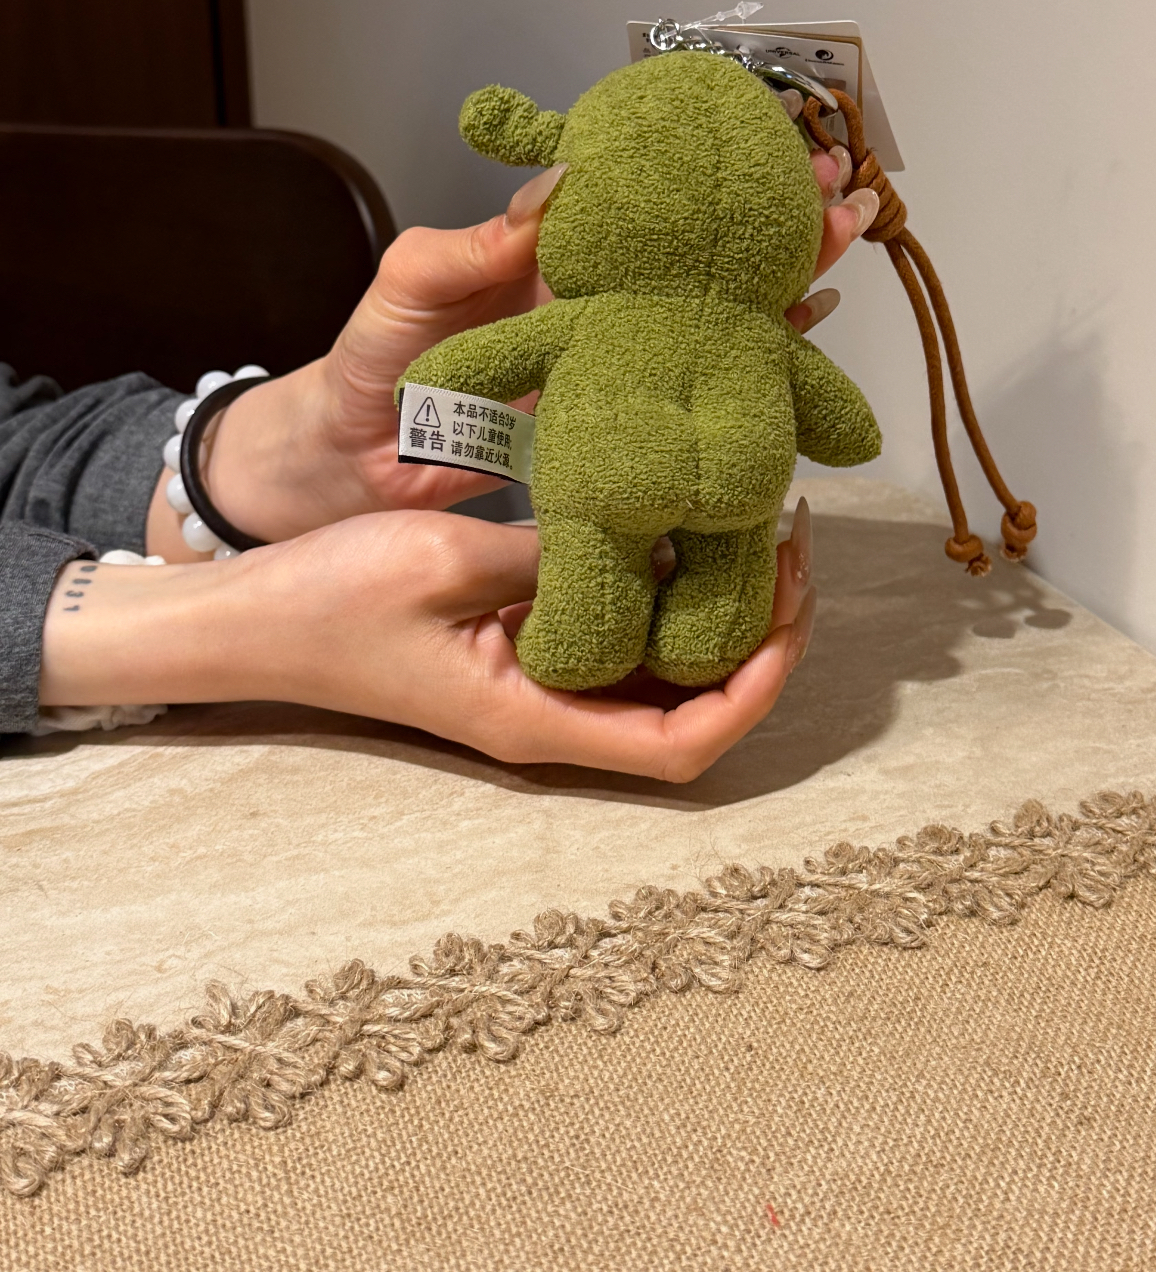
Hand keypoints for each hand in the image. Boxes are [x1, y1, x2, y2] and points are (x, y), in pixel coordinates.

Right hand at [45, 503, 817, 781]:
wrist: (252, 621)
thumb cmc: (331, 601)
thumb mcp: (446, 563)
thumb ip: (552, 553)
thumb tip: (647, 529)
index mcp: (534, 720)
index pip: (683, 744)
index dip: (754, 689)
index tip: (784, 608)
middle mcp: (551, 718)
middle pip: (691, 710)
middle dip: (757, 640)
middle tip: (787, 544)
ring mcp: (538, 689)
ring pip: (660, 674)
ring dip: (716, 614)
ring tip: (752, 526)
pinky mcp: (522, 654)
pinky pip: (616, 640)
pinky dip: (660, 594)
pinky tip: (676, 528)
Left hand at [148, 151, 874, 558]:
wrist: (349, 463)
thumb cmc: (370, 364)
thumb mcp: (408, 289)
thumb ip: (472, 246)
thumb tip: (557, 185)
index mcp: (552, 263)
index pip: (646, 204)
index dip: (708, 174)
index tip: (773, 140)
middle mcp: (595, 312)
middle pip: (699, 261)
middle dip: (774, 225)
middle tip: (844, 196)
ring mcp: (611, 374)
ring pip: (709, 329)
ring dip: (778, 299)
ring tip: (841, 264)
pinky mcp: (612, 438)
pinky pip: (687, 405)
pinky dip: (747, 384)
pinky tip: (797, 358)